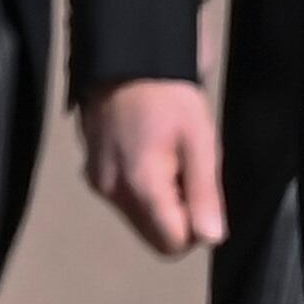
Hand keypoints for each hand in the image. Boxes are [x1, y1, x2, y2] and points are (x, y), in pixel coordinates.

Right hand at [79, 77, 225, 257]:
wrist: (125, 60)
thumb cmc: (168, 96)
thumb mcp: (199, 140)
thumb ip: (204, 193)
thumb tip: (211, 238)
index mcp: (141, 187)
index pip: (173, 244)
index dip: (195, 226)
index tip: (201, 192)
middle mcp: (113, 194)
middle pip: (154, 237)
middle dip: (176, 217)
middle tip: (185, 172)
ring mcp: (98, 185)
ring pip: (139, 221)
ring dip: (159, 203)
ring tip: (167, 159)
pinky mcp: (91, 174)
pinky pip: (124, 201)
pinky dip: (141, 190)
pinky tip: (148, 155)